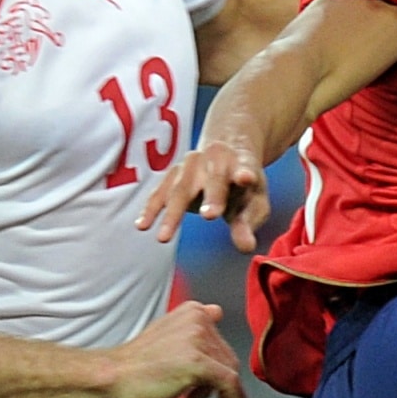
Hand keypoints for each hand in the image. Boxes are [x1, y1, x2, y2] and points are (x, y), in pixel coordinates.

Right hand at [91, 299, 246, 397]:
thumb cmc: (135, 365)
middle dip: (224, 390)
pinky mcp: (198, 362)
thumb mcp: (168, 337)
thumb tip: (218, 314)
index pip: (222, 345)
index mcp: (193, 312)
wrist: (111, 376)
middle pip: (228, 361)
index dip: (220, 370)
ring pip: (231, 375)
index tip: (213, 390)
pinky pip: (230, 385)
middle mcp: (199, 321)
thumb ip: (193, 332)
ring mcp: (198, 340)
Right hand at [139, 140, 272, 250]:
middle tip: (209, 216)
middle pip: (213, 179)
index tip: (245, 178)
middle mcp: (215, 159)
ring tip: (164, 238)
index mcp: (241, 163)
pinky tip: (141, 225)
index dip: (244, 173)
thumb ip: (248, 224)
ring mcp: (191, 164)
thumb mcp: (254, 202)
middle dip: (211, 196)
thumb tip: (246, 248)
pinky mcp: (173, 174)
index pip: (244, 168)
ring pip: (181, 188)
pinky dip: (151, 208)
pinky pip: (160, 192)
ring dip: (172, 213)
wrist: (224, 150)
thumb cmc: (243, 185)